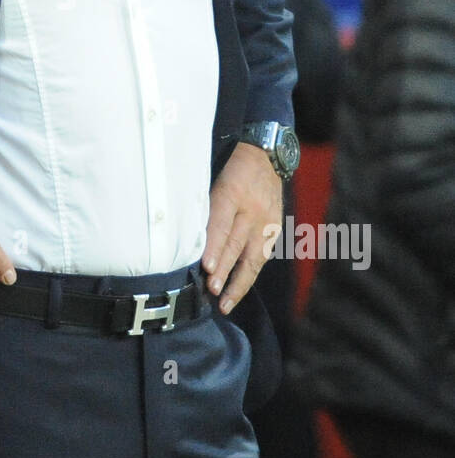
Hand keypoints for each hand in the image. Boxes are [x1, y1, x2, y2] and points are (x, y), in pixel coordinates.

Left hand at [202, 142, 282, 314]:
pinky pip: (262, 257)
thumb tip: (182, 237)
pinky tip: (237, 291)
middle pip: (236, 243)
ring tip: (224, 303)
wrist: (267, 154)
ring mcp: (267, 221)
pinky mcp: (275, 229)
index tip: (206, 267)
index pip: (221, 223)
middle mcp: (252, 209)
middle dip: (224, 270)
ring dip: (237, 283)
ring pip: (253, 257)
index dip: (214, 246)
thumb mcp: (213, 175)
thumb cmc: (231, 167)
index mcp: (232, 192)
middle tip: (211, 290)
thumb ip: (202, 204)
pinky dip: (249, 275)